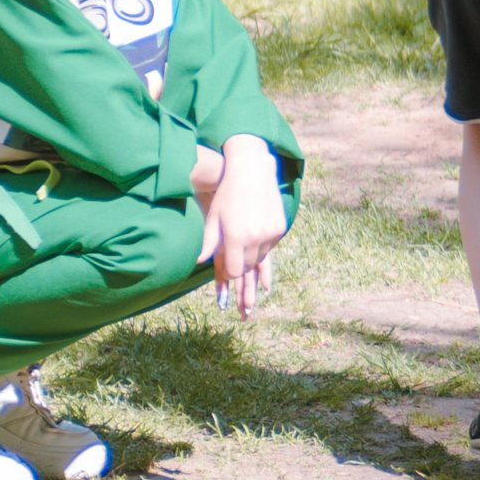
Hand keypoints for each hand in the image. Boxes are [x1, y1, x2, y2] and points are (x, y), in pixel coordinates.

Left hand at [196, 137, 288, 315]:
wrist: (253, 170)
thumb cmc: (227, 193)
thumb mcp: (213, 218)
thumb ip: (209, 242)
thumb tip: (200, 262)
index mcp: (236, 237)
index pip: (231, 271)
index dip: (225, 277)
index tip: (222, 282)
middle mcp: (255, 237)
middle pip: (246, 268)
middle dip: (240, 280)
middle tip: (240, 309)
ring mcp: (269, 233)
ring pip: (258, 260)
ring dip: (251, 270)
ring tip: (250, 298)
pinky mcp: (278, 228)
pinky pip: (269, 250)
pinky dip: (262, 258)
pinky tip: (263, 277)